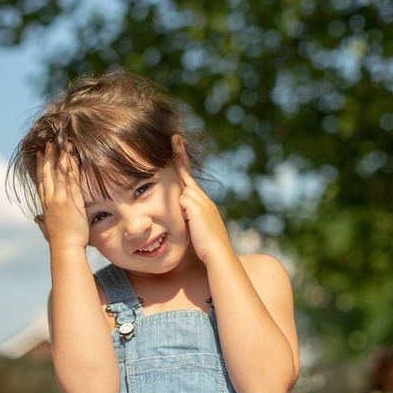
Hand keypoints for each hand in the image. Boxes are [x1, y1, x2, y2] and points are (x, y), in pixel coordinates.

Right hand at [35, 142, 88, 250]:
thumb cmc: (59, 241)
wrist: (65, 248)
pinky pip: (72, 179)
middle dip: (49, 156)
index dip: (41, 165)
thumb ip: (43, 222)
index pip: (41, 180)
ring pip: (60, 172)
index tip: (40, 154)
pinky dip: (73, 167)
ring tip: (63, 144)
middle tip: (50, 142)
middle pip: (48, 172)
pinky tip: (74, 157)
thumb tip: (38, 219)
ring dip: (62, 156)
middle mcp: (51, 198)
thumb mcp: (47, 229)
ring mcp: (61, 198)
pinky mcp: (72, 200)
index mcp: (46, 204)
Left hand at [172, 135, 231, 264]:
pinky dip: (178, 203)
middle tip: (175, 138)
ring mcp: (200, 202)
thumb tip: (181, 213)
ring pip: (182, 189)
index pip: (189, 181)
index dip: (183, 166)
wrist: (218, 255)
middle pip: (186, 177)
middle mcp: (203, 199)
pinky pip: (181, 200)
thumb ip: (188, 218)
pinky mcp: (195, 207)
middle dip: (180, 156)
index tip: (179, 149)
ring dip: (176, 181)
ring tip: (174, 151)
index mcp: (203, 204)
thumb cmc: (207, 248)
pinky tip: (179, 204)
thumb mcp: (196, 230)